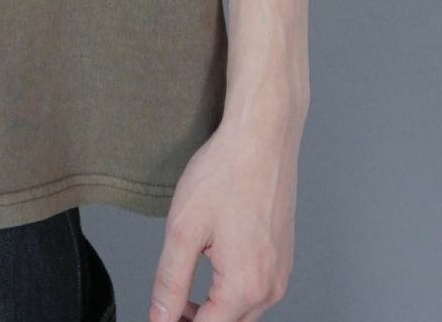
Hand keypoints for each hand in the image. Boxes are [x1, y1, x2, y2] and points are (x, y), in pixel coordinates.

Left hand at [148, 113, 299, 320]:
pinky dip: (231, 290)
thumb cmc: (225, 174)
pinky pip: (256, 289)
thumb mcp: (183, 230)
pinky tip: (212, 265)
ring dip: (213, 308)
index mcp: (246, 287)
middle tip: (166, 305)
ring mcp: (280, 272)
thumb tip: (160, 318)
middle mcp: (270, 287)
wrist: (262, 138)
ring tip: (182, 289)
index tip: (159, 316)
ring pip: (243, 311)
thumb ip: (171, 282)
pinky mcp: (282, 256)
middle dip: (194, 320)